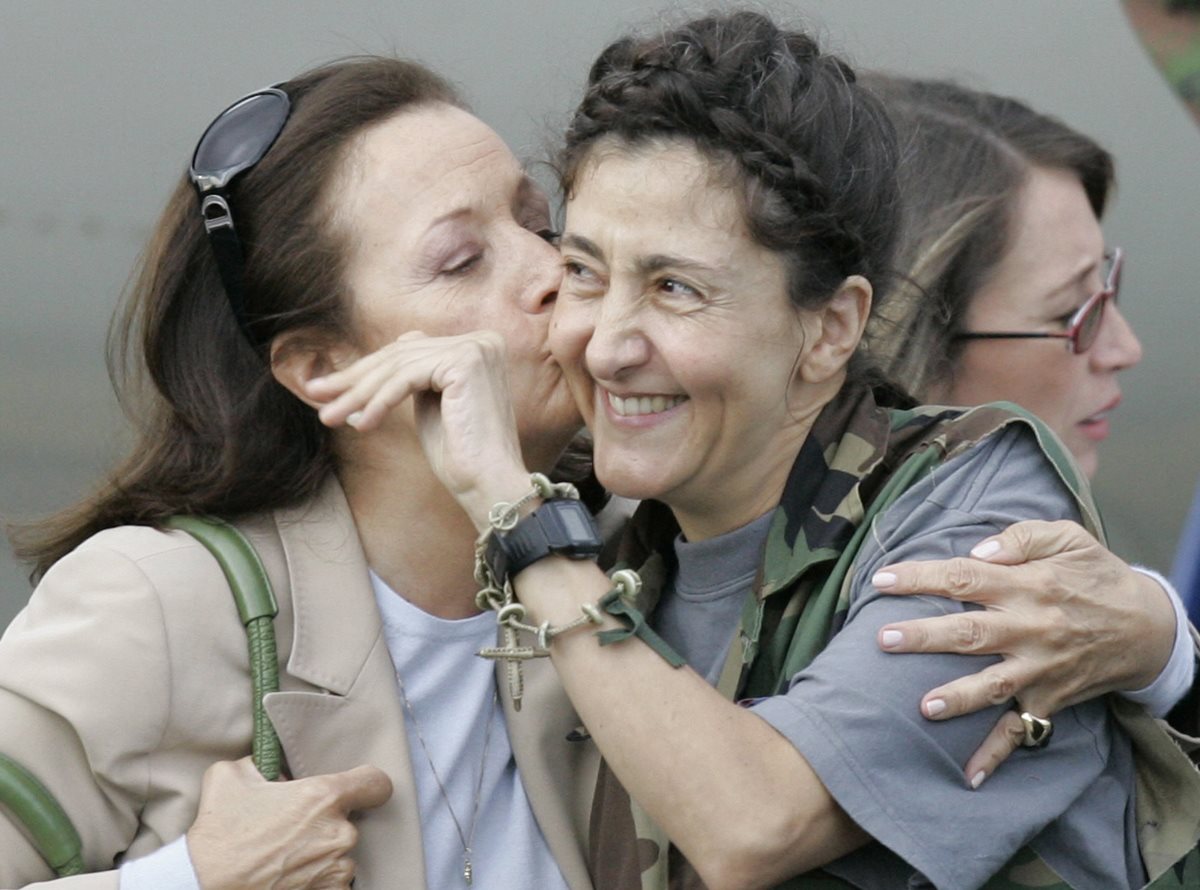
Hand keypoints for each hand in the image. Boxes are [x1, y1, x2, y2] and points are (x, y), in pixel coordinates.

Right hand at [187, 758, 392, 889]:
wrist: (204, 882)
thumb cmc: (220, 830)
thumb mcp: (232, 775)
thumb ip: (262, 763)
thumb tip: (275, 769)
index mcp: (324, 797)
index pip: (377, 784)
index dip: (367, 786)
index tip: (358, 791)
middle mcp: (339, 832)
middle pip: (350, 822)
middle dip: (326, 824)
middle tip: (293, 830)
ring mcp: (337, 868)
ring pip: (342, 854)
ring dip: (322, 854)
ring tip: (288, 856)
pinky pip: (335, 883)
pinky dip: (318, 880)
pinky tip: (290, 876)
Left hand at [305, 331, 531, 526]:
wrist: (490, 483)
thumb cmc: (460, 456)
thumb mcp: (429, 407)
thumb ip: (409, 379)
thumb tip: (364, 370)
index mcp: (476, 346)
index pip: (407, 351)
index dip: (365, 371)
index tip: (327, 390)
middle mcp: (480, 340)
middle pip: (400, 356)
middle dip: (353, 380)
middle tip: (316, 396)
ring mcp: (475, 347)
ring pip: (398, 366)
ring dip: (358, 394)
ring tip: (329, 416)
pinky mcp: (466, 362)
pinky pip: (407, 379)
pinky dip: (379, 402)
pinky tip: (361, 424)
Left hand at [871, 519, 1175, 785]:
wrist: (1149, 628)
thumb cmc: (1097, 577)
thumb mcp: (1069, 539)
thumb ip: (1020, 537)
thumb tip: (977, 550)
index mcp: (1028, 584)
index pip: (964, 577)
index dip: (920, 577)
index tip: (881, 579)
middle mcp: (1031, 627)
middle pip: (970, 632)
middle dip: (925, 636)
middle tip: (883, 637)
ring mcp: (1040, 668)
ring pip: (992, 684)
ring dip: (958, 697)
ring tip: (923, 706)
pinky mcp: (1049, 698)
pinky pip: (1021, 730)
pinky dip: (996, 753)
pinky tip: (969, 775)